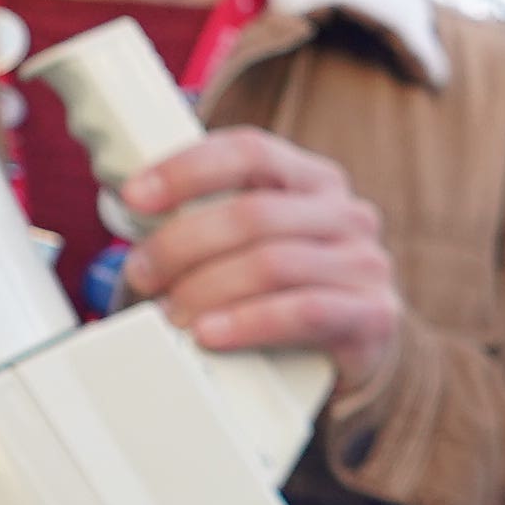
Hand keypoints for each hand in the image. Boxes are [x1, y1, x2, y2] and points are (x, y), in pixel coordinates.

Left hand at [117, 129, 401, 402]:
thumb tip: (131, 212)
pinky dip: (247, 323)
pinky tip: (210, 334)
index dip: (186, 169)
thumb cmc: (286, 292)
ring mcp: (365, 263)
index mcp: (313, 180)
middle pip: (253, 213)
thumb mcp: (252, 245)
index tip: (134, 197)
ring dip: (206, 289)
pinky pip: (304, 312)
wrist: (354, 353)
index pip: (249, 151)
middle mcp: (347, 213)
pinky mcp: (374, 315)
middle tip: (141, 274)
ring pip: (272, 263)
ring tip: (170, 313)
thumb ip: (209, 221)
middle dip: (181, 244)